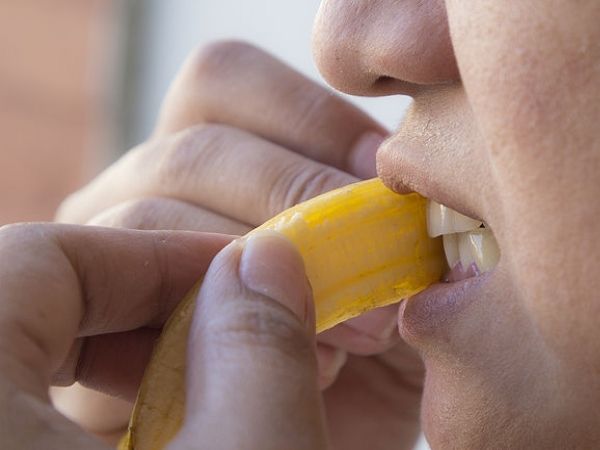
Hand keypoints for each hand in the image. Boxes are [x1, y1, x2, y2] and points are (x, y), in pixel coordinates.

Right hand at [55, 42, 422, 447]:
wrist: (335, 432)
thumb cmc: (372, 339)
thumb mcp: (395, 266)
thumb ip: (378, 211)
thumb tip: (379, 172)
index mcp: (213, 148)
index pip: (224, 79)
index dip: (311, 121)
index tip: (383, 179)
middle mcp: (152, 187)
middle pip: (193, 151)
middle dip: (293, 207)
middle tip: (373, 283)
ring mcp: (118, 254)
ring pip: (151, 218)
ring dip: (256, 278)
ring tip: (341, 343)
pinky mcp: (100, 337)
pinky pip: (125, 316)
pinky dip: (211, 341)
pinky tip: (285, 375)